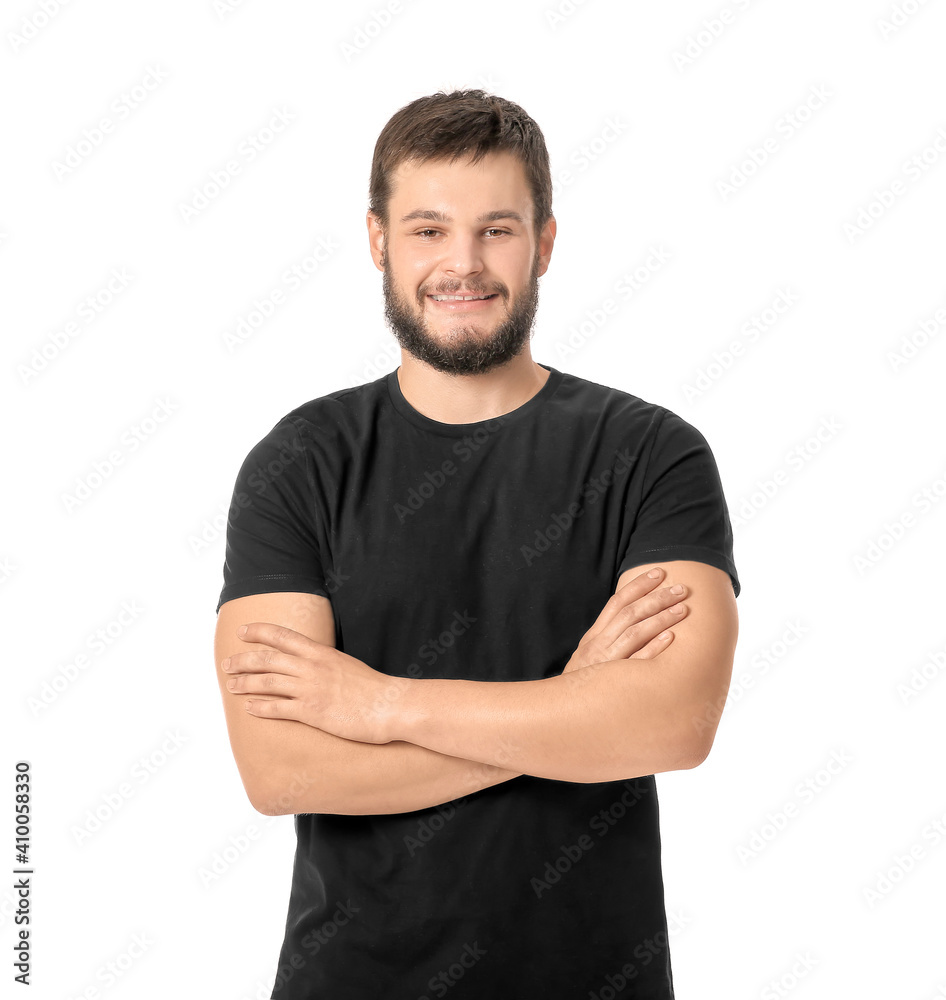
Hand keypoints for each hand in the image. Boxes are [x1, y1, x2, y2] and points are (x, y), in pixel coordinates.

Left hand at [221, 623, 402, 742]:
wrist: (390, 705)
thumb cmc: (373, 688)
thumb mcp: (346, 666)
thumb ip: (326, 664)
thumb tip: (313, 664)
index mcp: (321, 653)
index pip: (283, 636)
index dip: (259, 632)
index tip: (243, 631)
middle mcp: (312, 667)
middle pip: (267, 658)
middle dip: (243, 660)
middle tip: (227, 664)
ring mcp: (311, 689)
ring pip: (267, 682)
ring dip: (245, 682)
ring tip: (231, 685)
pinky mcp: (312, 712)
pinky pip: (278, 708)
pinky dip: (260, 706)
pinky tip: (249, 708)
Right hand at [562, 567, 687, 677]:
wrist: (561, 713)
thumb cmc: (582, 686)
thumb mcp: (588, 657)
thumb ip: (606, 640)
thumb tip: (633, 623)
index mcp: (594, 636)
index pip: (617, 602)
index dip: (639, 585)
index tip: (659, 573)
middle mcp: (599, 644)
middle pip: (630, 613)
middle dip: (657, 597)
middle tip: (681, 589)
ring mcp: (606, 662)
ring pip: (635, 632)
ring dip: (660, 618)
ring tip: (682, 608)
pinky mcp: (614, 683)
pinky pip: (637, 662)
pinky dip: (653, 648)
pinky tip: (670, 637)